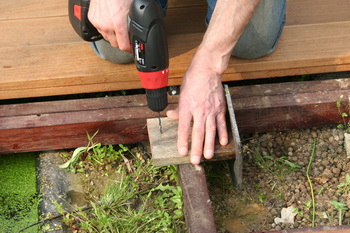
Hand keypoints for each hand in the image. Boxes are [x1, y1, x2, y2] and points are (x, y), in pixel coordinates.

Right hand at [88, 0, 132, 51]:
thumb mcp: (133, 6)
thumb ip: (137, 18)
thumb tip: (144, 23)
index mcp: (118, 24)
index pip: (123, 46)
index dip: (130, 48)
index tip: (132, 48)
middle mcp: (106, 25)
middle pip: (115, 44)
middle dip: (121, 42)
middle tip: (126, 38)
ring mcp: (98, 22)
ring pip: (107, 37)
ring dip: (113, 36)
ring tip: (118, 30)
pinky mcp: (92, 18)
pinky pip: (99, 29)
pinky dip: (105, 28)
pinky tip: (109, 23)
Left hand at [167, 49, 228, 164]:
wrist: (207, 70)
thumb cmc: (192, 81)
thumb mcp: (181, 94)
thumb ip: (178, 109)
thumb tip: (171, 116)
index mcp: (187, 107)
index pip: (184, 127)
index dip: (183, 141)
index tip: (182, 152)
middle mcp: (199, 110)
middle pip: (197, 132)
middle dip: (197, 148)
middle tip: (196, 161)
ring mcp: (211, 110)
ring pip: (210, 130)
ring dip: (210, 145)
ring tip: (209, 156)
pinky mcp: (220, 108)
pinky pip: (222, 123)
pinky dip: (223, 133)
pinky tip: (223, 143)